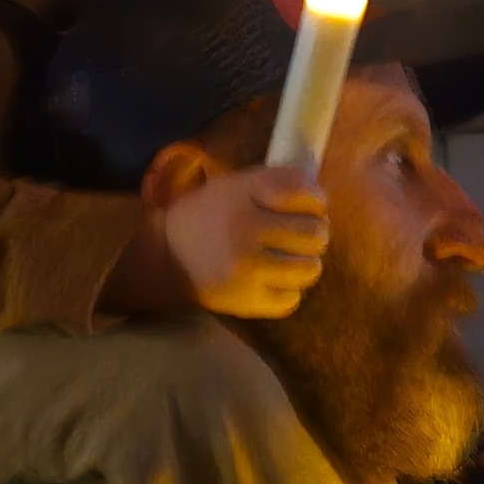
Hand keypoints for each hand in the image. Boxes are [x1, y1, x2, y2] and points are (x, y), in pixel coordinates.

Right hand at [164, 163, 328, 318]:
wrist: (164, 257)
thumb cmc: (204, 216)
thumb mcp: (232, 186)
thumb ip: (272, 183)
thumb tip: (319, 196)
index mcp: (242, 195)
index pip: (301, 191)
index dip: (315, 199)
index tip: (313, 205)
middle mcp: (245, 230)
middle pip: (313, 232)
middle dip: (316, 232)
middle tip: (305, 234)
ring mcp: (247, 270)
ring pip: (308, 269)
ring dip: (307, 263)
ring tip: (294, 259)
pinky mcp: (245, 301)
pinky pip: (290, 299)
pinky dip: (289, 290)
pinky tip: (275, 281)